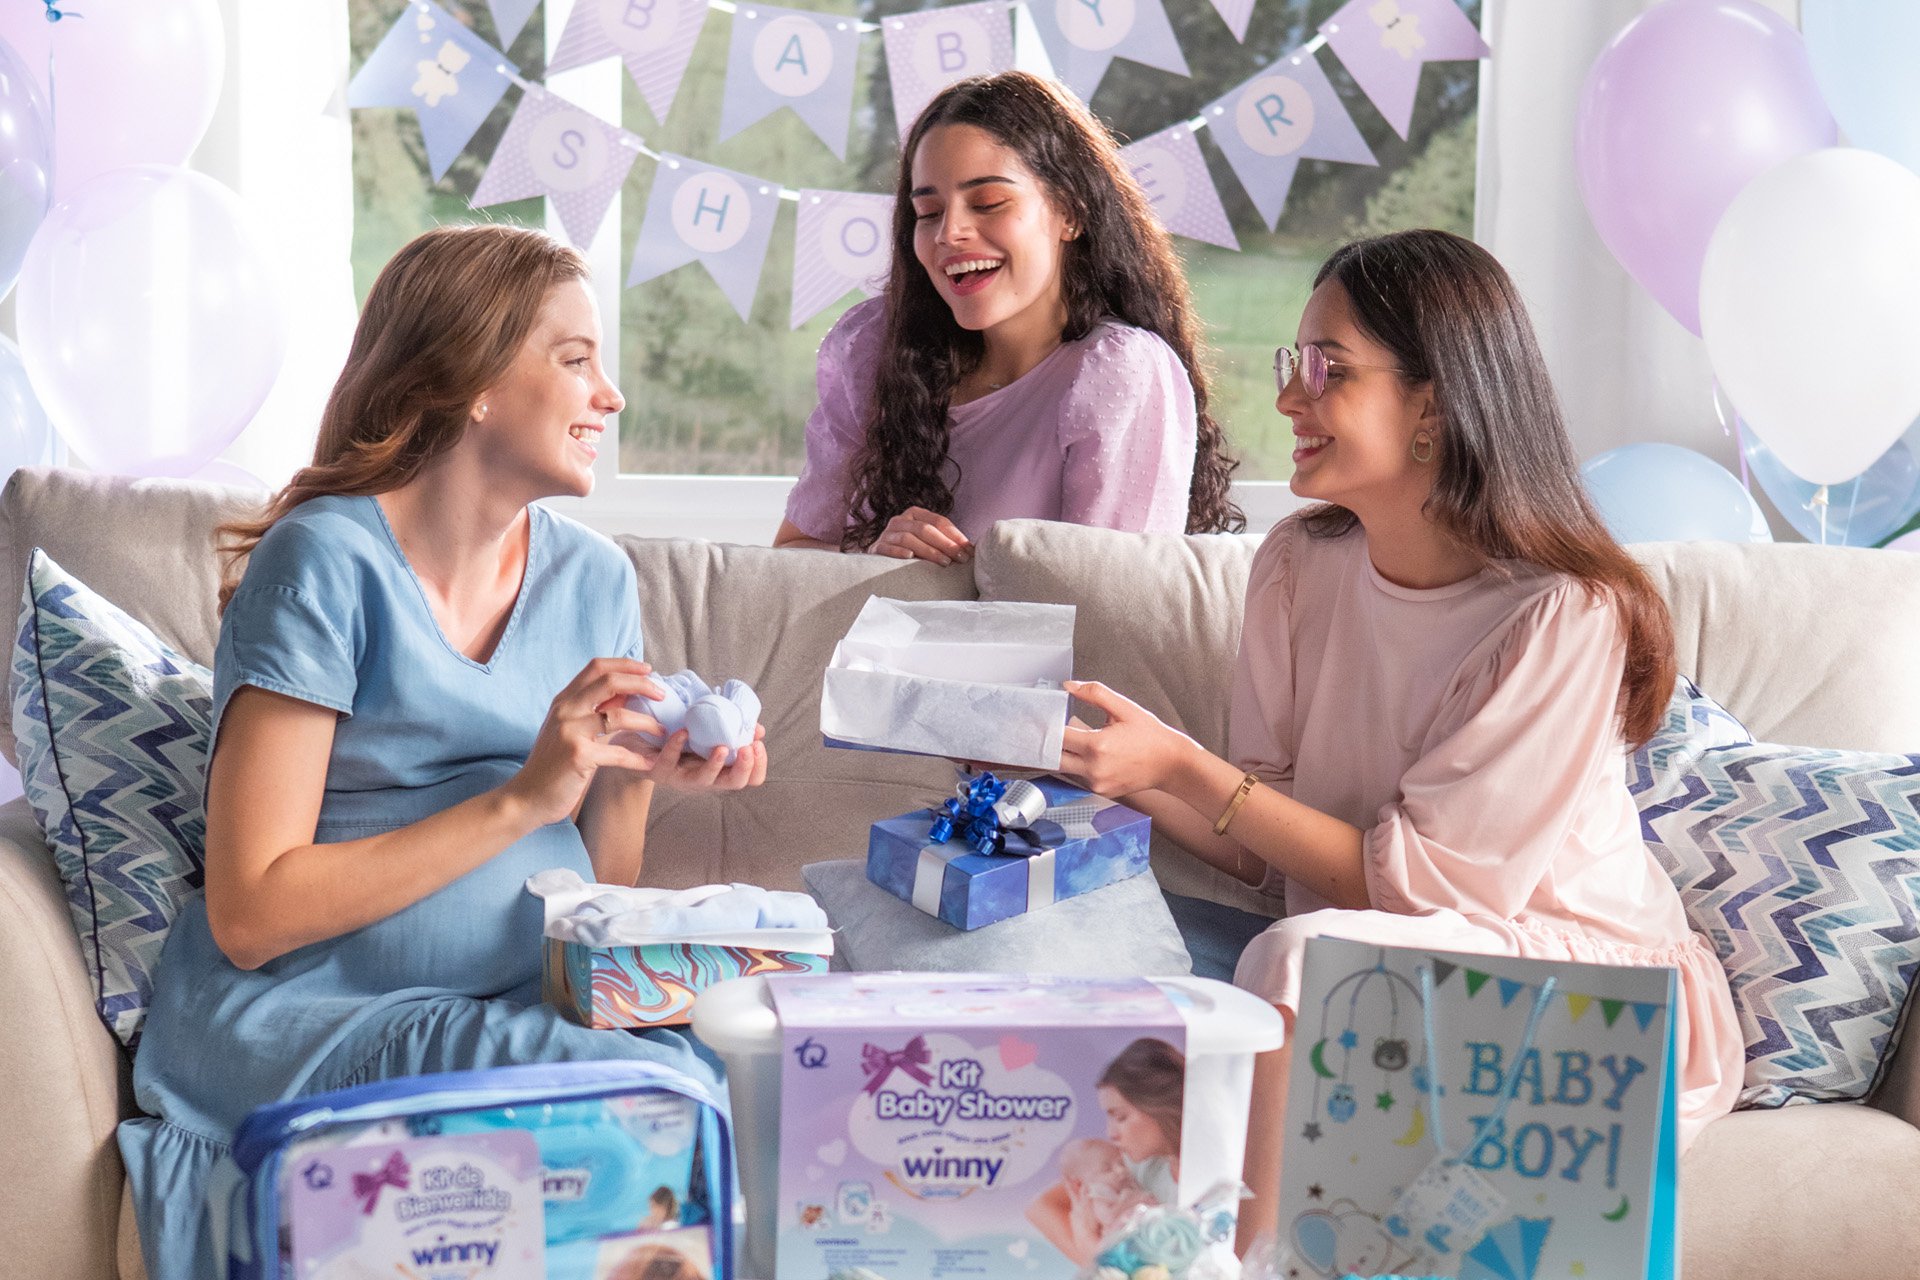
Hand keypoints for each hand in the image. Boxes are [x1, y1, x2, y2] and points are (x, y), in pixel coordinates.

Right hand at [504, 659, 667, 825]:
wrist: (527, 796)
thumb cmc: (553, 763)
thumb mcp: (569, 728)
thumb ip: (594, 709)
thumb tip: (628, 691)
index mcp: (564, 700)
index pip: (597, 667)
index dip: (625, 664)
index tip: (648, 670)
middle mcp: (565, 710)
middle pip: (609, 681)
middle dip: (642, 684)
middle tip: (662, 695)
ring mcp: (570, 731)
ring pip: (619, 716)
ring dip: (647, 723)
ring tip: (663, 732)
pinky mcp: (578, 756)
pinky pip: (618, 752)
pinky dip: (638, 758)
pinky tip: (650, 762)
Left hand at [649, 721, 769, 791]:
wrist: (639, 744)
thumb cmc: (680, 739)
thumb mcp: (709, 734)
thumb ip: (732, 731)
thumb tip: (758, 729)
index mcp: (721, 770)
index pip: (750, 779)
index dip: (758, 766)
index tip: (758, 745)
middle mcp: (705, 778)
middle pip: (733, 783)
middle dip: (744, 768)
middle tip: (747, 749)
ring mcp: (682, 777)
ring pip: (703, 780)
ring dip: (715, 765)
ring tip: (721, 748)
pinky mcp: (659, 771)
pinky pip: (668, 761)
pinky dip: (676, 746)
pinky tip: (683, 732)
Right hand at [869, 507, 971, 564]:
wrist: (879, 561)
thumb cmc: (911, 551)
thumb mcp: (928, 541)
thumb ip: (946, 541)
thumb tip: (972, 549)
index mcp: (915, 514)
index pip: (938, 521)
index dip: (955, 535)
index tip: (969, 550)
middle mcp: (900, 520)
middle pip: (925, 529)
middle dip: (945, 544)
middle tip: (960, 558)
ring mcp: (886, 534)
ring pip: (909, 538)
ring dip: (928, 550)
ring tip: (944, 562)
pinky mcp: (876, 548)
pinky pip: (888, 548)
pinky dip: (899, 552)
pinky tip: (910, 558)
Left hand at [1058, 680, 1198, 797]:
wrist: (1171, 764)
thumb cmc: (1150, 735)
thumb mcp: (1124, 708)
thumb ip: (1094, 694)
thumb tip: (1068, 686)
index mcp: (1097, 745)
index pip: (1058, 737)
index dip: (1048, 726)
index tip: (1045, 719)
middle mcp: (1094, 768)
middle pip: (1054, 758)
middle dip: (1051, 744)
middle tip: (1051, 731)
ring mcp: (1097, 783)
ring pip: (1066, 769)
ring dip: (1066, 755)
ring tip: (1073, 741)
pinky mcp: (1102, 791)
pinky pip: (1080, 778)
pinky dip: (1080, 766)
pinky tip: (1091, 755)